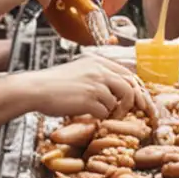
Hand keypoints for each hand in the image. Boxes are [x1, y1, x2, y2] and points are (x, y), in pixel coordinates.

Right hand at [33, 56, 156, 124]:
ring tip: (100, 112)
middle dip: (135, 102)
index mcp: (98, 61)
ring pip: (118, 101)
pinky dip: (99, 116)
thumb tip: (120, 91)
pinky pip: (105, 112)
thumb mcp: (79, 70)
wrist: (36, 88)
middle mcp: (99, 70)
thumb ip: (98, 76)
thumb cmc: (55, 83)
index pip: (128, 74)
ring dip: (112, 111)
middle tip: (133, 112)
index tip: (142, 101)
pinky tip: (88, 114)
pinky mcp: (90, 99)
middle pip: (130, 86)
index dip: (138, 89)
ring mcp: (95, 84)